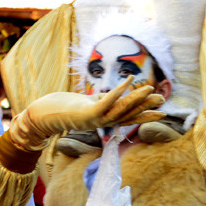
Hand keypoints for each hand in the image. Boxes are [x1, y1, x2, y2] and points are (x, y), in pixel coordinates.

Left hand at [8, 84, 164, 150]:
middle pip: (129, 114)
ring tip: (149, 88)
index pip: (129, 118)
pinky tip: (126, 82)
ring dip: (136, 99)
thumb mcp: (87, 102)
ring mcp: (96, 119)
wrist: (43, 115)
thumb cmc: (64, 107)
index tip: (162, 110)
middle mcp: (103, 122)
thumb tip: (114, 94)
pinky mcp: (88, 114)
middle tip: (162, 99)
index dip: (145, 114)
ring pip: (121, 109)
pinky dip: (117, 92)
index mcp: (104, 120)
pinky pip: (106, 102)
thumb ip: (101, 99)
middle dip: (146, 107)